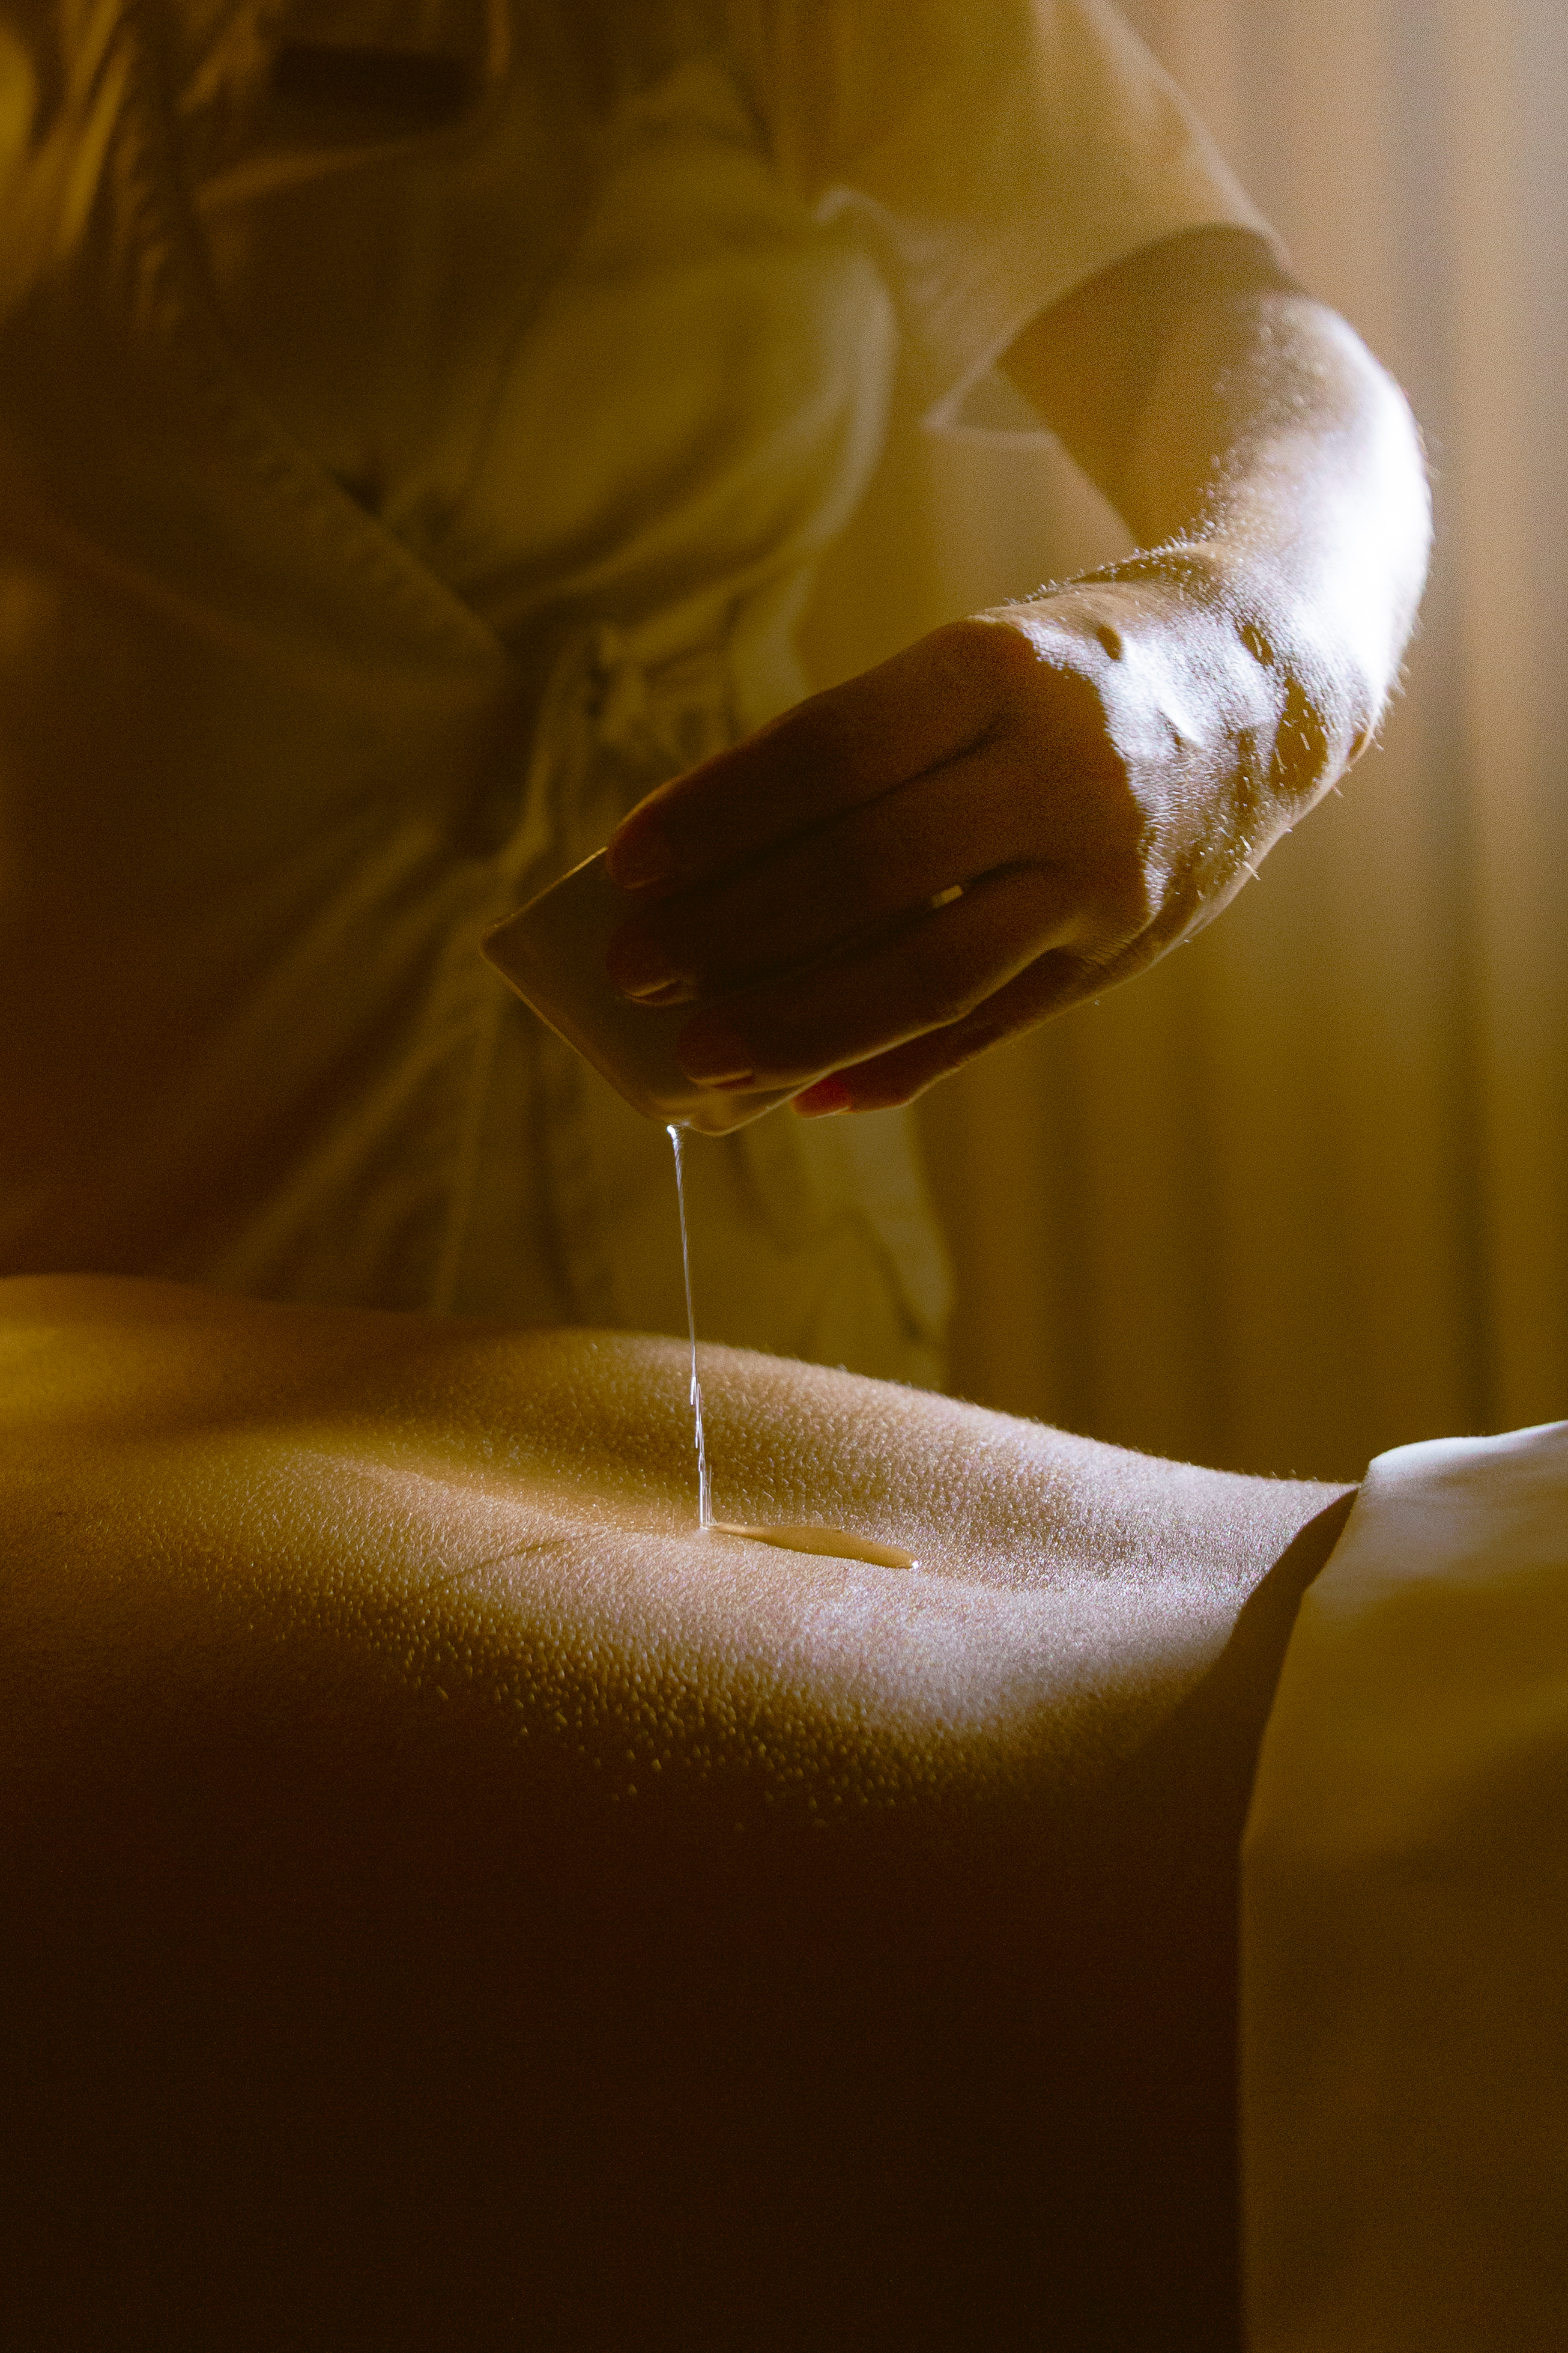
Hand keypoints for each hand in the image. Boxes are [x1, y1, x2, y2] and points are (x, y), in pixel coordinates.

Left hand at [604, 554, 1354, 1113]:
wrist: (1274, 682)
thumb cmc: (1074, 669)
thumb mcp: (976, 660)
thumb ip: (867, 757)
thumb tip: (718, 875)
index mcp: (1002, 668)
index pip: (827, 753)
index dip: (716, 816)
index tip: (626, 864)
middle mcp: (1061, 771)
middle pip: (865, 871)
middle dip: (732, 932)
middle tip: (635, 969)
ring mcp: (1102, 873)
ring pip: (926, 972)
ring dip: (797, 1023)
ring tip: (702, 1054)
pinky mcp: (1124, 951)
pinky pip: (989, 1026)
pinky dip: (893, 1066)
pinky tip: (811, 1090)